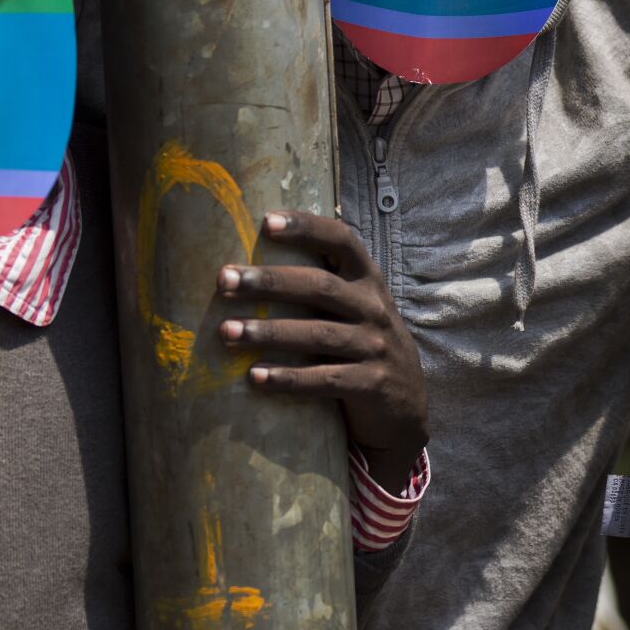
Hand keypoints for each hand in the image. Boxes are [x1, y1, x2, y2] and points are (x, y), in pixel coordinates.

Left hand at [218, 210, 427, 492]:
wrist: (405, 408)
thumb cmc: (363, 348)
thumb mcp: (356, 311)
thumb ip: (323, 288)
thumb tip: (251, 267)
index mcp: (369, 283)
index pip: (342, 241)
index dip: (307, 227)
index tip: (266, 221)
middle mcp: (375, 309)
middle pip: (320, 287)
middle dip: (270, 282)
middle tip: (224, 280)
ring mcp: (376, 348)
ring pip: (318, 335)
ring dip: (269, 332)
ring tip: (226, 333)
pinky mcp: (371, 385)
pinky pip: (326, 379)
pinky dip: (289, 378)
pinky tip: (255, 377)